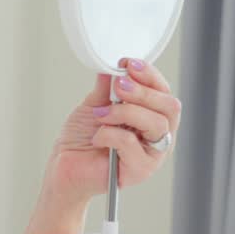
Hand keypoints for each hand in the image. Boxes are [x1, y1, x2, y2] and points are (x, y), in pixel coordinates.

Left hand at [45, 58, 182, 204]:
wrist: (64, 166)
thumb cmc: (81, 139)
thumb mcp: (94, 106)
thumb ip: (107, 89)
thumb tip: (113, 67)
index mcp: (151, 117)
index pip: (164, 92)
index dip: (149, 75)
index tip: (128, 63)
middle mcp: (158, 135)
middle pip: (169, 107)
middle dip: (143, 91)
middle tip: (119, 86)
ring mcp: (152, 154)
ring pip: (157, 124)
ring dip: (125, 112)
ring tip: (101, 114)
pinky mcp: (140, 170)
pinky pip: (131, 143)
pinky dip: (110, 134)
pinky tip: (97, 137)